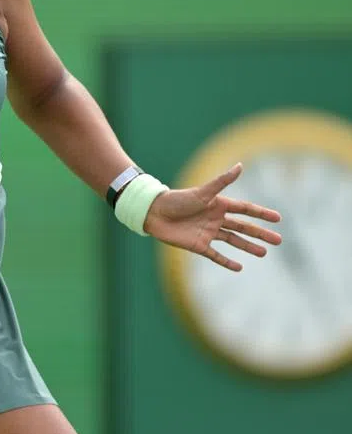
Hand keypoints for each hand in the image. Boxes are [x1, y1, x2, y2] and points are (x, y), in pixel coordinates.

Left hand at [144, 162, 281, 271]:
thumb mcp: (202, 192)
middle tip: (279, 241)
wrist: (153, 213)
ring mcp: (208, 233)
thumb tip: (240, 166)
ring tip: (264, 253)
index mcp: (218, 205)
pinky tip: (239, 267)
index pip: (245, 210)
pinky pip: (215, 255)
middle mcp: (216, 219)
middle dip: (260, 234)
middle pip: (243, 227)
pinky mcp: (198, 245)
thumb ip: (222, 182)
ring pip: (233, 241)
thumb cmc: (176, 200)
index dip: (261, 213)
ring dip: (248, 247)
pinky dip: (226, 261)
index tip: (278, 218)